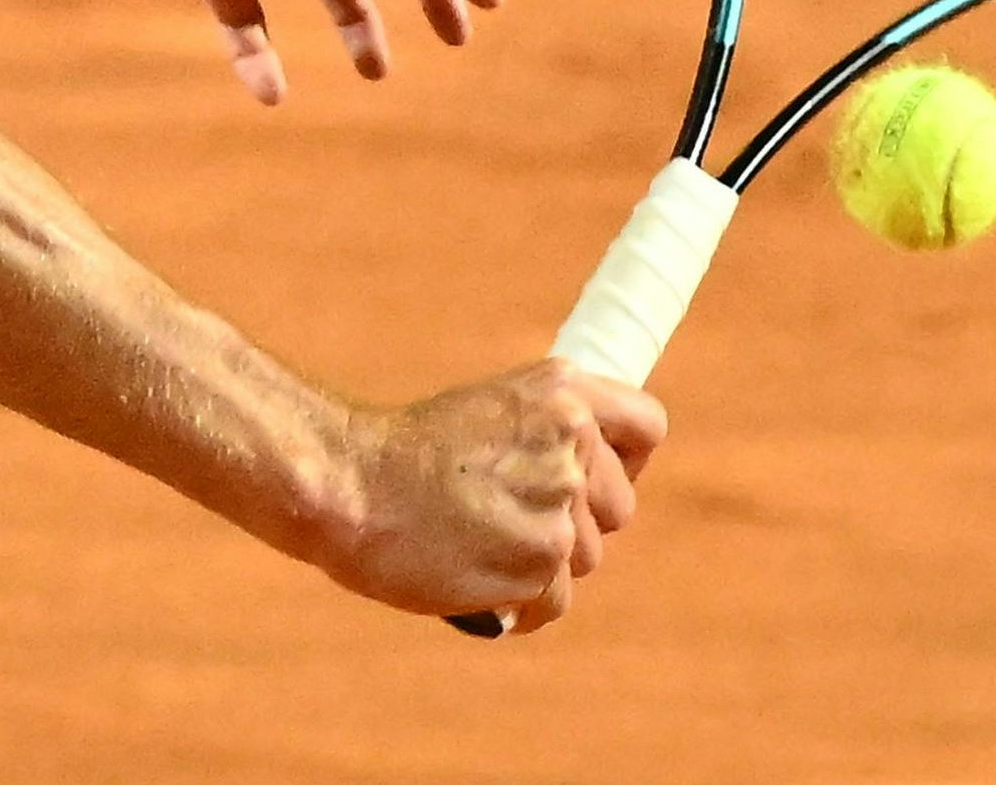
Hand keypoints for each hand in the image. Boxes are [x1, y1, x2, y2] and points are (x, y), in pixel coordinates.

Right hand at [313, 363, 662, 629]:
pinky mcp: (539, 564)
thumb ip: (547, 434)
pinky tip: (474, 580)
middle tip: (508, 517)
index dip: (621, 461)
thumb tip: (593, 479)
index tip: (587, 479)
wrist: (348, 484)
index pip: (646, 427)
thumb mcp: (488, 410)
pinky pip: (554, 602)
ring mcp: (557, 506)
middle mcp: (571, 443)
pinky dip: (519, 604)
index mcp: (563, 391)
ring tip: (475, 541)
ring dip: (538, 565)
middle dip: (574, 523)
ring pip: (584, 559)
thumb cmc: (405, 454)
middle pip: (618, 508)